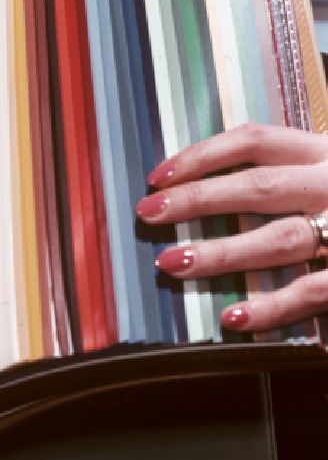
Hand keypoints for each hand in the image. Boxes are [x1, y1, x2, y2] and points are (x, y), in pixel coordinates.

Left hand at [136, 123, 327, 333]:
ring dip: (223, 253)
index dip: (202, 155)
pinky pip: (315, 291)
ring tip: (174, 263)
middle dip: (197, 200)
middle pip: (256, 187)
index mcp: (327, 151)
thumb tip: (210, 180)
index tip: (159, 174)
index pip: (255, 140)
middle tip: (150, 214)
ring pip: (281, 239)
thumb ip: (291, 169)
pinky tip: (235, 320)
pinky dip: (274, 307)